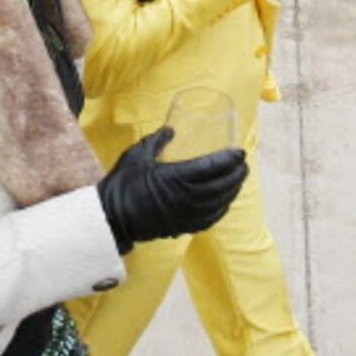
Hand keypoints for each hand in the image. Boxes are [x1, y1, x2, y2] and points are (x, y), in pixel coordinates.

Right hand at [96, 126, 248, 252]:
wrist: (111, 217)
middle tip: (243, 165)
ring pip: (218, 203)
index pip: (213, 166)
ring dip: (232, 191)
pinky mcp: (182, 227)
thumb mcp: (138, 155)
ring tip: (238, 181)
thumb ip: (156, 139)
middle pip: (221, 186)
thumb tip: (171, 129)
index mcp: (177, 177)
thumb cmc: (123, 183)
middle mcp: (186, 197)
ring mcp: (186, 215)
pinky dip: (221, 210)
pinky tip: (224, 203)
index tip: (240, 152)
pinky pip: (209, 219)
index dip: (229, 159)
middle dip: (236, 175)